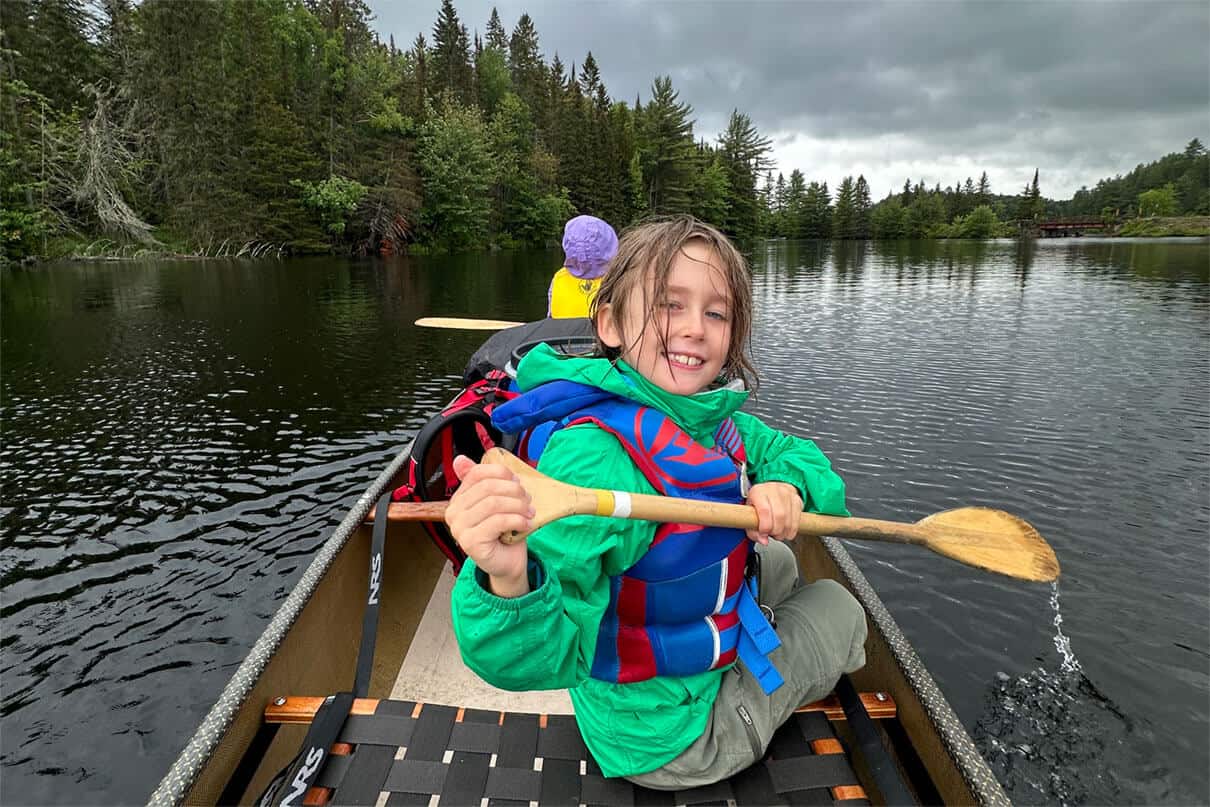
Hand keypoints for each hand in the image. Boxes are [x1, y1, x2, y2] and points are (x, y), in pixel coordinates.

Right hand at [446, 454, 532, 596]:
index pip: (477, 474)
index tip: (517, 482)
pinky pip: (497, 521)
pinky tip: (526, 524)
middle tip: (528, 500)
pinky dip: (517, 520)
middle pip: (487, 487)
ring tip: (529, 512)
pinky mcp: (470, 542)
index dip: (501, 473)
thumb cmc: (504, 531)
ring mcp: (459, 528)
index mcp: (458, 499)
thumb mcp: (497, 502)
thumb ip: (485, 482)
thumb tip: (460, 459)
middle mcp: (453, 513)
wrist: (507, 562)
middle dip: (513, 491)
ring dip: (518, 505)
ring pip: (494, 503)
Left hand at [745, 482, 801, 544]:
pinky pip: (797, 517)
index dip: (765, 526)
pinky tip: (787, 531)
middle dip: (776, 531)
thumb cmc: (759, 504)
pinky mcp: (797, 499)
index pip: (765, 510)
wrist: (772, 491)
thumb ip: (753, 531)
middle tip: (773, 535)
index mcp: (758, 492)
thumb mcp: (749, 515)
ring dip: (785, 531)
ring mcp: (787, 493)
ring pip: (789, 518)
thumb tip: (764, 540)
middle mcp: (773, 490)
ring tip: (779, 534)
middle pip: (779, 515)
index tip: (764, 533)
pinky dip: (793, 529)